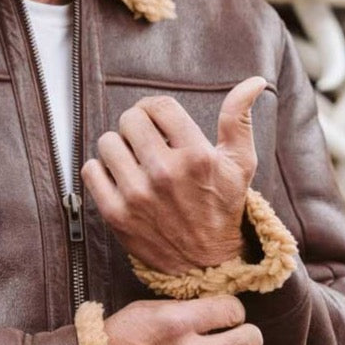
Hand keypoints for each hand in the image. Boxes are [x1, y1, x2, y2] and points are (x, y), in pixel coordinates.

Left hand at [81, 76, 267, 275]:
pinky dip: (100, 170)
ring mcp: (137, 195)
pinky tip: (118, 177)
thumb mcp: (240, 164)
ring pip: (108, 142)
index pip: (160, 107)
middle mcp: (165, 173)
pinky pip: (91, 171)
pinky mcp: (116, 214)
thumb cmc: (222, 209)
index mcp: (196, 156)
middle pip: (130, 120)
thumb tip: (253, 81)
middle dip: (138, 126)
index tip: (158, 121)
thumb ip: (239, 119)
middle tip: (145, 141)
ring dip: (118, 147)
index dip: (157, 110)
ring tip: (133, 160)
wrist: (205, 263)